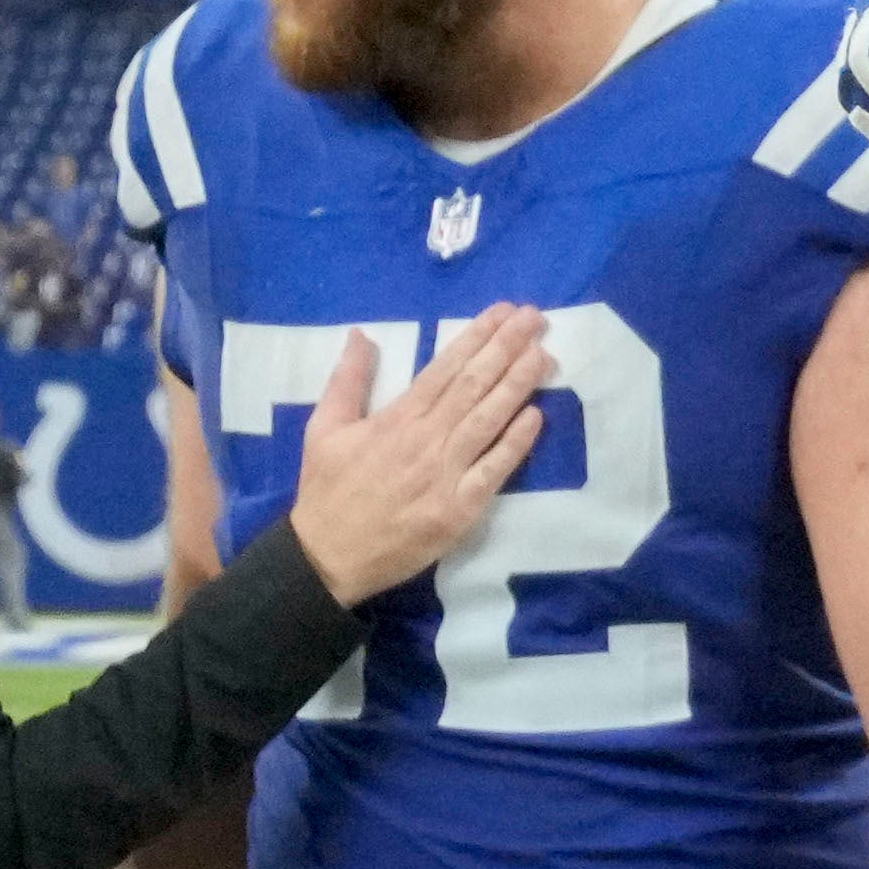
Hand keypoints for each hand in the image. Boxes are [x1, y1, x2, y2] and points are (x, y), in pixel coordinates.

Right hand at [280, 302, 554, 603]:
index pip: (445, 368)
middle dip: (507, 348)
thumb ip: (347, 380)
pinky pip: (494, 470)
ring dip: (518, 385)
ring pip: (488, 420)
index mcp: (396, 418)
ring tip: (544, 354)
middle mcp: (425, 440)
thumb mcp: (323, 428)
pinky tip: (536, 416)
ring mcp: (445, 474)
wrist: (327, 556)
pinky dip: (516, 443)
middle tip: (534, 318)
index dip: (477, 337)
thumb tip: (360, 335)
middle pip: (473, 386)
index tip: (503, 312)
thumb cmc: (327, 491)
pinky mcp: (460, 509)